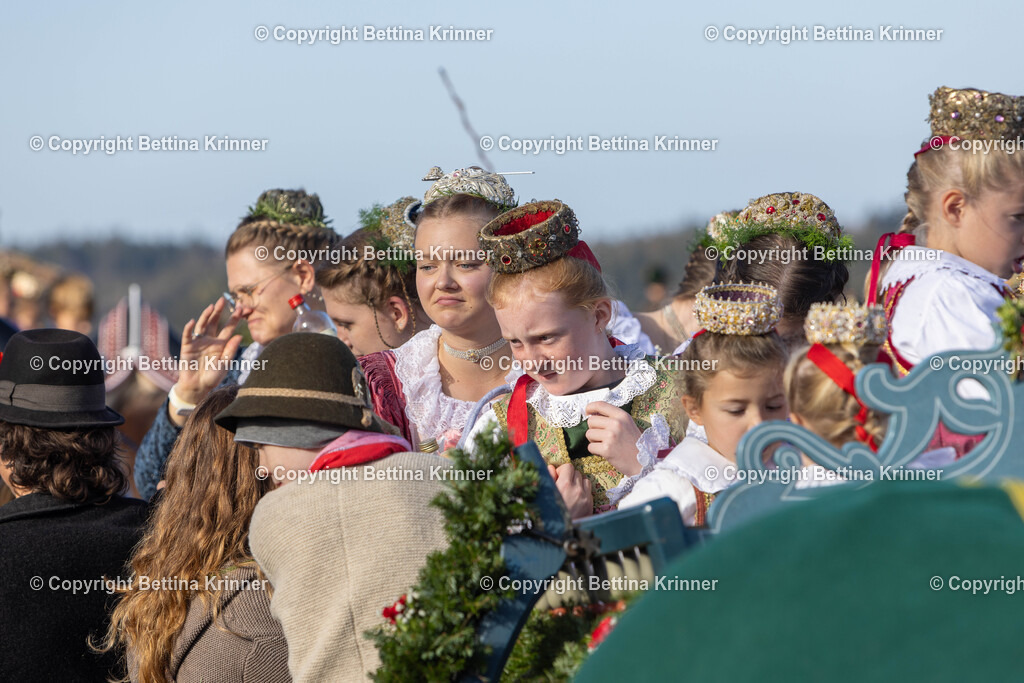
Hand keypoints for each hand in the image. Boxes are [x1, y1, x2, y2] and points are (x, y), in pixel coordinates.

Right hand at [172, 298, 242, 422]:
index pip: (228, 328)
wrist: (198, 387)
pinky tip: (193, 321)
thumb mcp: (225, 364)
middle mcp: (210, 340)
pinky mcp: (188, 347)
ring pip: (202, 326)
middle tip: (223, 300)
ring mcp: (198, 342)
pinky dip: (189, 328)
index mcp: (221, 344)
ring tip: (211, 307)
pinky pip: (188, 336)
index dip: (234, 319)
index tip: (241, 309)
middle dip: (219, 312)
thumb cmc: (213, 377)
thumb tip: (240, 336)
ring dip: (206, 316)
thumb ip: (231, 350)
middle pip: (214, 322)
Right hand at [548, 464, 592, 518]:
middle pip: (577, 472)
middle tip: (563, 484)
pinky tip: (577, 498)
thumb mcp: (546, 494)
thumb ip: (549, 478)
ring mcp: (586, 497)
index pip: (568, 467)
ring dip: (578, 482)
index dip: (562, 470)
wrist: (561, 534)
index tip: (558, 477)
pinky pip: (589, 491)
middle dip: (570, 476)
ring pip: (585, 480)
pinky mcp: (590, 505)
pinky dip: (584, 491)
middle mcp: (577, 490)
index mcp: (565, 485)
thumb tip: (551, 468)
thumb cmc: (550, 514)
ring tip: (571, 490)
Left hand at [585, 401, 642, 475]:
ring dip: (593, 441)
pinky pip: (590, 447)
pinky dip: (595, 451)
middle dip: (593, 429)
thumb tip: (592, 414)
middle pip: (591, 421)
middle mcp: (616, 423)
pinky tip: (605, 452)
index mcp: (622, 415)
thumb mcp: (627, 424)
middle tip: (602, 436)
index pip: (600, 405)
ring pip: (589, 434)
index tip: (587, 412)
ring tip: (605, 444)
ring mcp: (611, 436)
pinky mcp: (606, 449)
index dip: (590, 407)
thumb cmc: (633, 444)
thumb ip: (613, 417)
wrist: (642, 462)